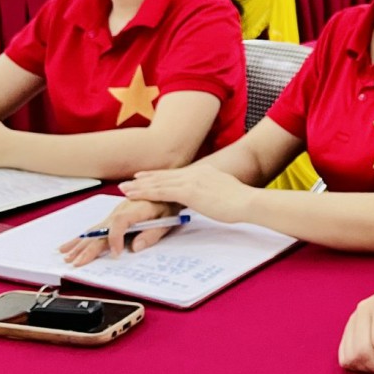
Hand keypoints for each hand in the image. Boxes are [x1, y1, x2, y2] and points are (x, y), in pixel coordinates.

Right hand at [59, 197, 177, 264]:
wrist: (167, 187)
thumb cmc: (169, 203)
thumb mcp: (169, 218)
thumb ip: (153, 233)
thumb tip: (135, 247)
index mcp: (136, 208)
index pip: (120, 222)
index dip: (115, 238)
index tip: (115, 253)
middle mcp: (122, 209)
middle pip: (102, 229)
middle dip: (89, 247)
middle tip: (77, 262)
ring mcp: (115, 212)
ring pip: (95, 229)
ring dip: (80, 243)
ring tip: (66, 255)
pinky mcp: (113, 216)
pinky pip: (96, 228)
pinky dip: (83, 237)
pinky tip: (70, 244)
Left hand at [118, 164, 252, 224]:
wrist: (248, 201)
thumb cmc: (242, 201)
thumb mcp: (226, 191)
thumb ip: (215, 191)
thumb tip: (212, 197)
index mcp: (205, 172)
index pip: (177, 174)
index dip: (160, 176)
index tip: (147, 177)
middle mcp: (196, 172)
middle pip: (165, 176)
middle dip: (146, 179)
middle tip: (129, 181)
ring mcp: (192, 181)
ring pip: (159, 183)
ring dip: (140, 186)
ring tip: (125, 188)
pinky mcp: (188, 192)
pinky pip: (161, 192)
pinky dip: (145, 193)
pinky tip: (134, 196)